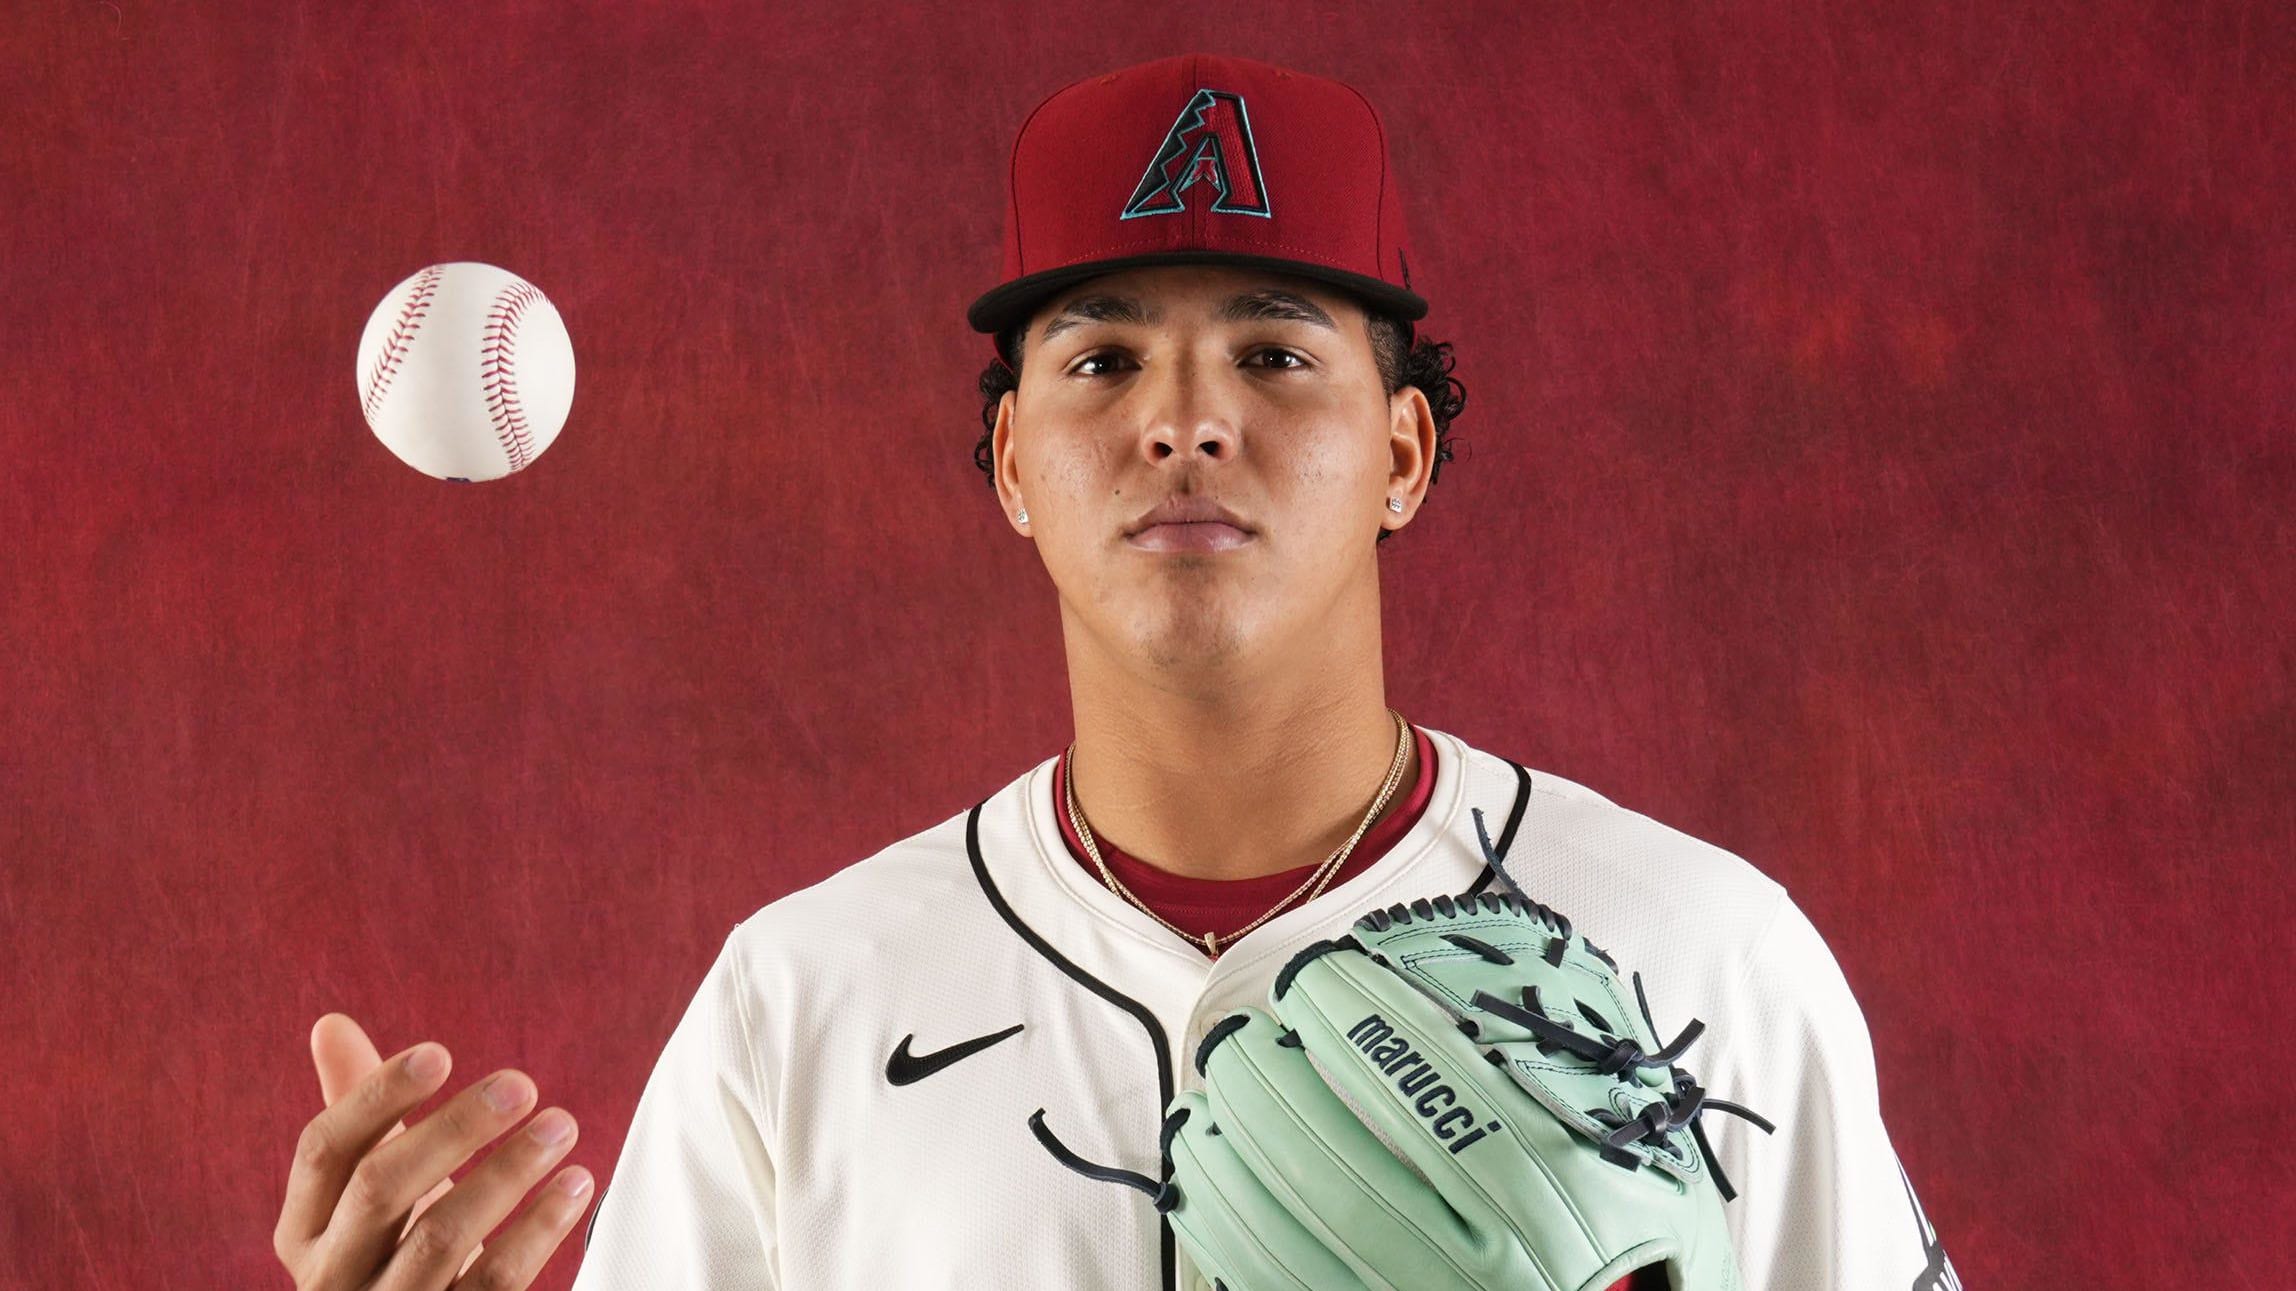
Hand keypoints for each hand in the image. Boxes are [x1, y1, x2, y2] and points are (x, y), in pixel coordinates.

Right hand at [275, 1013, 594, 1288]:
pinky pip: (494, 1281)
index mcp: (303, 1228)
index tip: (438, 1054)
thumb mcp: (368, 1186)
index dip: (378, 1095)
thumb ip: (359, 1111)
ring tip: (559, 1125)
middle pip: (380, 1188)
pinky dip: (539, 1229)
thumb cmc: (394, 1247)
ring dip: (508, 1172)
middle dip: (453, 1129)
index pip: (324, 1149)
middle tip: (519, 1085)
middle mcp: (331, 1274)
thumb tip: (331, 1025)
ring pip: (442, 1237)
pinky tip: (574, 1183)